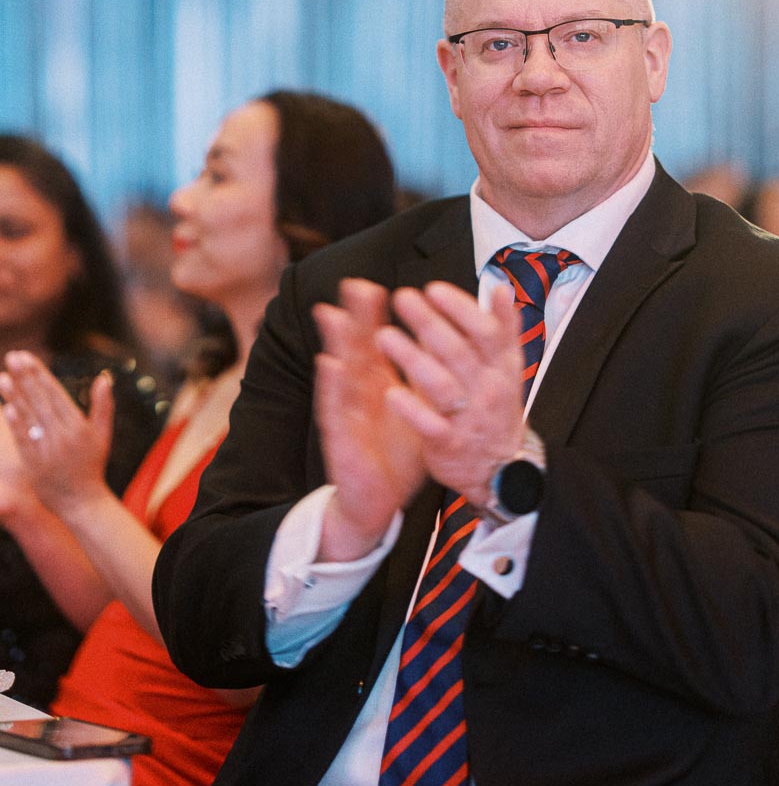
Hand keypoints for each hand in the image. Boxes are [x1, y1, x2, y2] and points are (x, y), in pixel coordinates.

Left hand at [0, 352, 112, 516]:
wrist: (81, 501)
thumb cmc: (92, 465)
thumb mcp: (103, 434)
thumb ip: (103, 405)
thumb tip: (104, 378)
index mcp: (78, 425)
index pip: (55, 393)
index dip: (40, 374)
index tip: (27, 357)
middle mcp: (63, 435)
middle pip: (41, 400)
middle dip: (26, 377)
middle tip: (13, 357)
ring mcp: (48, 449)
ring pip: (30, 417)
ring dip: (15, 395)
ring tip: (3, 377)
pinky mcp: (35, 463)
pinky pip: (24, 439)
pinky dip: (16, 423)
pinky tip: (7, 407)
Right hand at [312, 279, 425, 560]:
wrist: (378, 501)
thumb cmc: (394, 452)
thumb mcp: (415, 408)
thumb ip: (422, 375)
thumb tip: (440, 342)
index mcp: (377, 385)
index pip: (374, 343)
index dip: (372, 315)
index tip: (374, 284)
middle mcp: (359, 394)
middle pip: (354, 348)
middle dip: (354, 317)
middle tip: (353, 283)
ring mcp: (347, 414)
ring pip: (341, 371)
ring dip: (336, 342)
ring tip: (332, 313)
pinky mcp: (342, 438)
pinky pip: (336, 408)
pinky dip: (332, 385)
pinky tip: (330, 364)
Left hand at [376, 281, 525, 508]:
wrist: (499, 467)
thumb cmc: (495, 407)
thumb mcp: (507, 367)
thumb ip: (502, 328)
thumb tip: (500, 288)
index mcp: (502, 366)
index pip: (488, 332)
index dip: (461, 309)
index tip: (434, 289)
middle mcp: (488, 390)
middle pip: (459, 352)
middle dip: (428, 322)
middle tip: (402, 299)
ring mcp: (469, 418)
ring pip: (441, 386)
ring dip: (412, 359)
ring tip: (384, 337)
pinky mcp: (449, 444)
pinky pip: (430, 425)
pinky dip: (411, 409)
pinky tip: (391, 392)